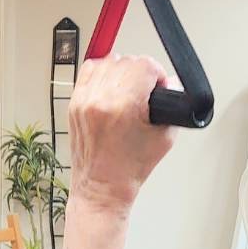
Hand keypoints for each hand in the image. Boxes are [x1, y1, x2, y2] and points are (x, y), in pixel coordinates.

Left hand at [68, 55, 177, 212]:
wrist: (102, 186)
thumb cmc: (129, 168)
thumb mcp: (164, 138)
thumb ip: (173, 105)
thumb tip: (171, 83)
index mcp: (123, 107)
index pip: (144, 65)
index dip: (157, 74)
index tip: (159, 86)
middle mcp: (99, 100)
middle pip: (127, 61)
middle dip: (142, 73)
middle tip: (147, 92)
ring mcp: (83, 100)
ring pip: (108, 62)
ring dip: (122, 71)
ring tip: (129, 89)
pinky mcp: (74, 102)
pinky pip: (89, 71)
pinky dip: (103, 74)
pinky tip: (112, 87)